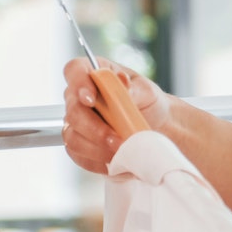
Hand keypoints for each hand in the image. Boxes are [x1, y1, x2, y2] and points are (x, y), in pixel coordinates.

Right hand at [61, 58, 176, 172]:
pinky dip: (97, 161)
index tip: (90, 99)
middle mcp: (79, 96)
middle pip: (72, 111)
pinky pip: (78, 155)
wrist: (158, 126)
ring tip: (121, 152)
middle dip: (94, 128)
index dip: (78, 83)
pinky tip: (115, 161)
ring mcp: (77, 122)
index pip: (75, 70)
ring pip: (72, 137)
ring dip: (96, 148)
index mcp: (94, 74)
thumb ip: (132, 88)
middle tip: (117, 140)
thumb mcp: (146, 91)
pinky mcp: (80, 145)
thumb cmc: (148, 102)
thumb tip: (122, 84)